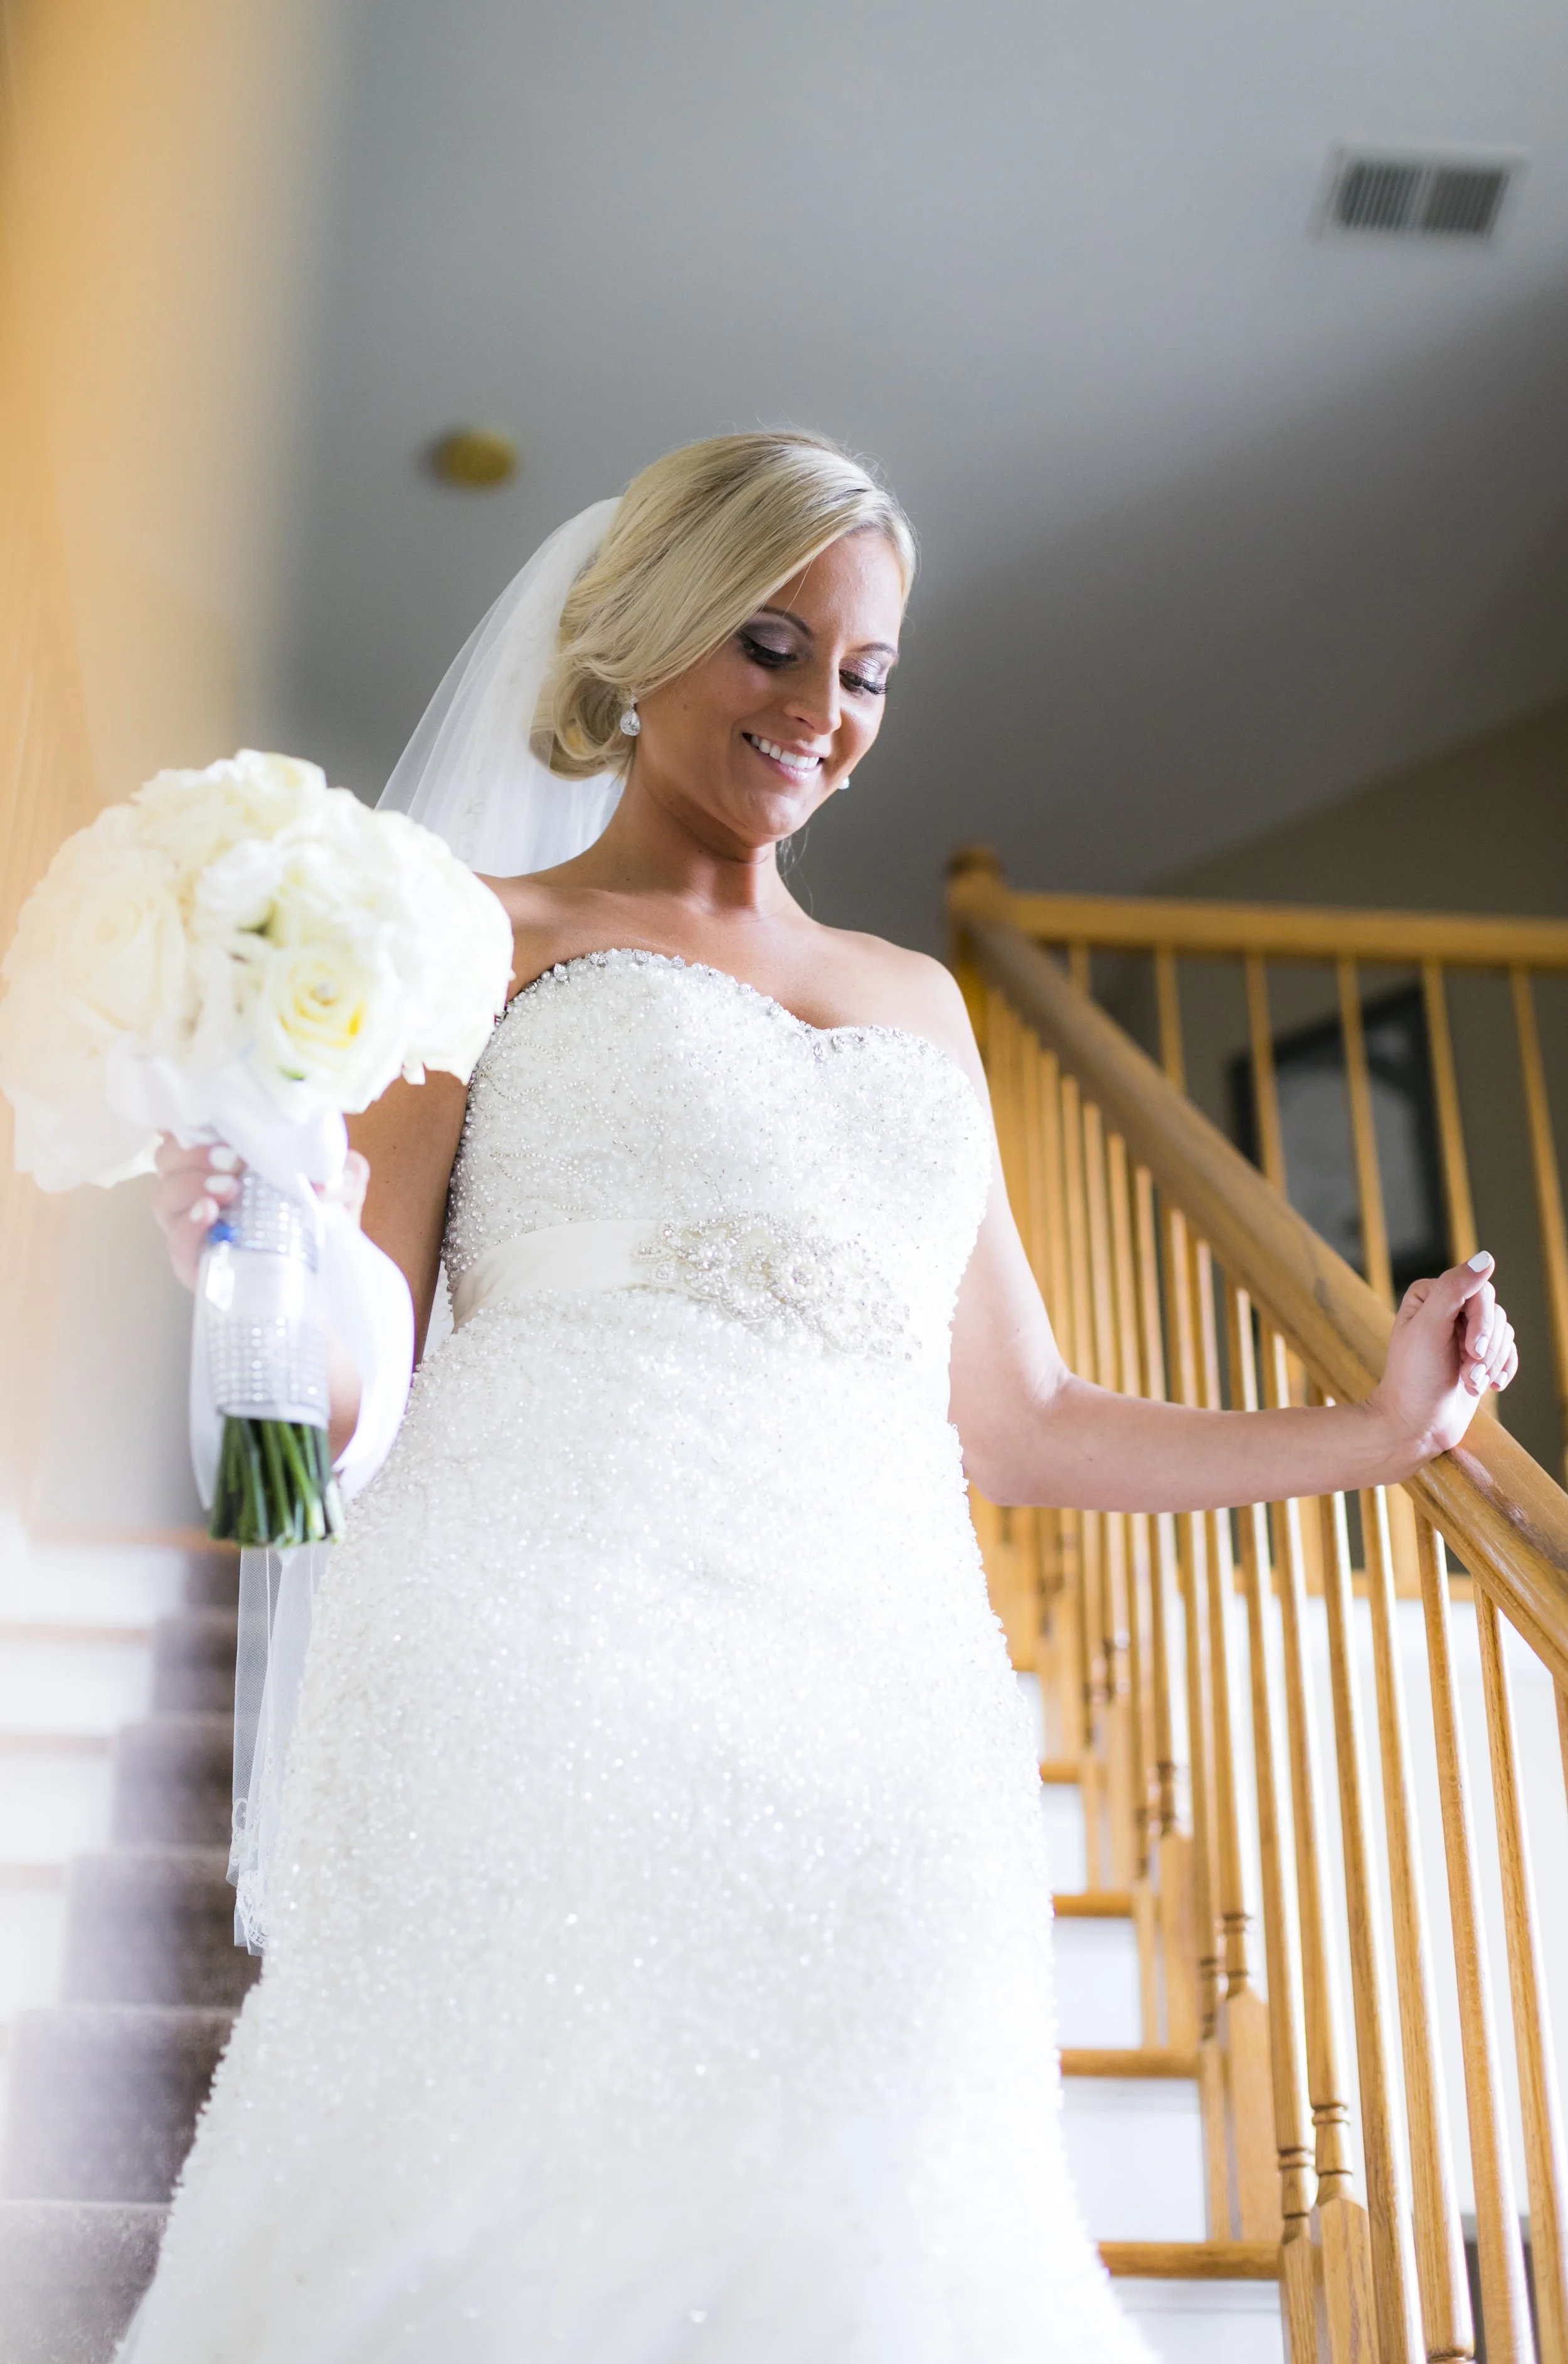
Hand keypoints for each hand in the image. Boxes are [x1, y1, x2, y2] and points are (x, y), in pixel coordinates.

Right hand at [150, 1137, 369, 1293]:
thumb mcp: (343, 1189)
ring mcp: (194, 1227)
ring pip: (164, 1197)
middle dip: (193, 1154)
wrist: (329, 1283)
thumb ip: (344, 1174)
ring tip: (229, 1189)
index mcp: (227, 1159)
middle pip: (167, 1158)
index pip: (187, 1129)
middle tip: (233, 1162)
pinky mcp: (195, 1264)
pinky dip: (188, 1226)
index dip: (191, 1122)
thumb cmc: (325, 1222)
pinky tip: (209, 1215)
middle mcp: (201, 1187)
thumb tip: (325, 1181)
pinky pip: (175, 1243)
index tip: (218, 1127)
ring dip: (190, 1186)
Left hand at [1367, 1253, 1517, 1473]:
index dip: (1481, 1320)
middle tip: (1469, 1375)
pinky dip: (1503, 1369)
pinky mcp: (1478, 1357)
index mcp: (1430, 1294)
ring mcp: (1465, 1334)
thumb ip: (1455, 1289)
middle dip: (1485, 1349)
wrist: (1414, 1425)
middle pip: (1494, 1313)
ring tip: (1470, 1384)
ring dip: (1490, 1364)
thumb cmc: (1414, 1377)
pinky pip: (1508, 1352)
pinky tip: (1492, 1386)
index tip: (1473, 1350)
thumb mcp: (1429, 1328)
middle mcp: (1448, 1309)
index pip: (1477, 1290)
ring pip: (1503, 1334)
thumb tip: (1486, 1258)